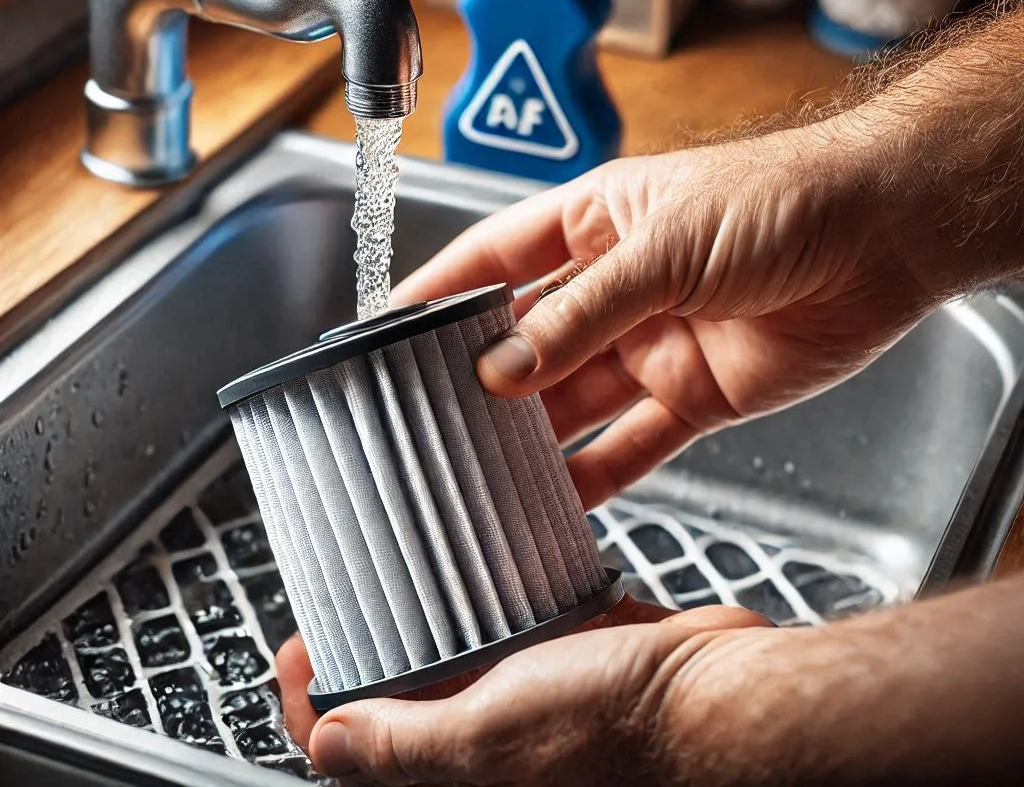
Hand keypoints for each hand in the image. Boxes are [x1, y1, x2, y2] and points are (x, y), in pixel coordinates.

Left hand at [276, 593, 672, 754]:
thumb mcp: (490, 738)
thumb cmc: (623, 730)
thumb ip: (405, 744)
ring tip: (388, 575)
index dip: (313, 704)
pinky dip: (483, 601)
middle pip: (401, 705)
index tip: (293, 650)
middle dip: (360, 657)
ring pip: (452, 659)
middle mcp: (491, 744)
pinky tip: (468, 563)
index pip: (361, 753)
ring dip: (419, 624)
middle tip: (334, 604)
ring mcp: (528, 698)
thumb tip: (327, 746)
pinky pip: (509, 629)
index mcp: (467, 776)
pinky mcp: (564, 659)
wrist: (718, 696)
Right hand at [393, 136, 931, 508]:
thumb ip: (581, 312)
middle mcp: (614, 289)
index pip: (491, 260)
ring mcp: (651, 344)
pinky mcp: (695, 394)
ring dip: (528, 434)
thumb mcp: (664, 244)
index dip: (436, 292)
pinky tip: (555, 500)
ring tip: (474, 468)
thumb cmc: (778, 200)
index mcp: (593, 226)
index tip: (382, 329)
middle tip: (422, 417)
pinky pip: (632, 443)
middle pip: (524, 340)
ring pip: (570, 400)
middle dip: (476, 376)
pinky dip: (597, 473)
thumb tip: (503, 368)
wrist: (883, 237)